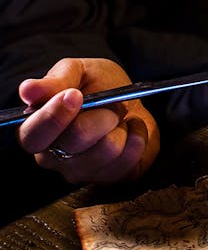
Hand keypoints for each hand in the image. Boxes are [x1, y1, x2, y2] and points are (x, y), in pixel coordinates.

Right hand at [17, 58, 159, 183]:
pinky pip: (129, 158)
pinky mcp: (108, 177)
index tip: (74, 96)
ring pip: (108, 149)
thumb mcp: (77, 72)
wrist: (130, 103)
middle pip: (76, 139)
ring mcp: (80, 171)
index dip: (54, 116)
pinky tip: (131, 128)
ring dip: (120, 125)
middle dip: (101, 113)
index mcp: (35, 130)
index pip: (34, 135)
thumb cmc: (99, 87)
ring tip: (118, 117)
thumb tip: (28, 91)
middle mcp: (52, 157)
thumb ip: (55, 81)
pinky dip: (137, 135)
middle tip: (109, 103)